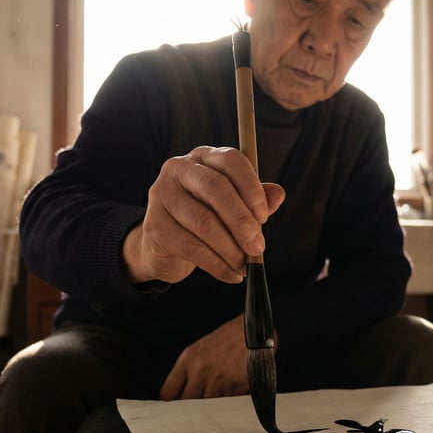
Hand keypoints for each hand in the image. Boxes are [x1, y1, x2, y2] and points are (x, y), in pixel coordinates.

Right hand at [122, 146, 284, 283]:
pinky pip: (192, 247)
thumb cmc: (206, 218)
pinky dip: (217, 265)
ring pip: (204, 221)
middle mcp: (179, 169)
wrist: (166, 246)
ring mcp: (162, 196)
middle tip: (258, 248)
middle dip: (241, 221)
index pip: (231, 161)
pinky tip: (231, 275)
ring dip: (230, 249)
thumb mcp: (234, 206)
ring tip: (245, 265)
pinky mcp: (154, 226)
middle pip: (215, 188)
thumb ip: (256, 199)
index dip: (250, 187)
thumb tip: (278, 195)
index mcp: (204, 157)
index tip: (264, 216)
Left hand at [160, 315, 249, 399]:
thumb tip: (177, 396)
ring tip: (213, 402)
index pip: (168, 392)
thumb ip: (187, 370)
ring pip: (205, 408)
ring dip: (208, 408)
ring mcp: (219, 380)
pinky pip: (224, 405)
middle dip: (189, 408)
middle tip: (193, 410)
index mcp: (188, 359)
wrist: (255, 333)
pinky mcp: (236, 388)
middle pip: (186, 403)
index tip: (173, 408)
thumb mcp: (200, 349)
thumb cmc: (227, 340)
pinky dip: (225, 404)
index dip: (170, 403)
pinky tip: (228, 395)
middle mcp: (201, 371)